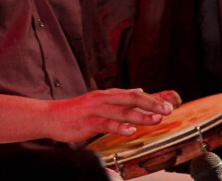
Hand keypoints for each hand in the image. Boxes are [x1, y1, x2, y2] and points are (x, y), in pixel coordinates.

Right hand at [46, 87, 181, 142]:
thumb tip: (140, 90)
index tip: (171, 102)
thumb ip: (120, 98)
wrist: (50, 116)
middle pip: (131, 99)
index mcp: (108, 95)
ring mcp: (95, 109)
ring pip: (120, 111)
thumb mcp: (99, 102)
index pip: (134, 94)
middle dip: (151, 104)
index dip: (153, 98)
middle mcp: (103, 99)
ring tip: (156, 119)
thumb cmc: (76, 112)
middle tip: (168, 110)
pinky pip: (104, 123)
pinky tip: (130, 131)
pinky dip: (118, 127)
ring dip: (139, 115)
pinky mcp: (87, 122)